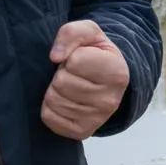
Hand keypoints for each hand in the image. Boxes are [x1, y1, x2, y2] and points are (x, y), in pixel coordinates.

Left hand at [41, 20, 130, 139]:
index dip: (72, 56)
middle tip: (74, 74)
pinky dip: (51, 106)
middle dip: (62, 74)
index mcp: (116, 73)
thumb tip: (55, 57)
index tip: (82, 59)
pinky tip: (66, 100)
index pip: (75, 61)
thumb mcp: (89, 32)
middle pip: (61, 82)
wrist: (106, 80)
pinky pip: (49, 117)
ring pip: (53, 100)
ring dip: (56, 89)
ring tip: (71, 86)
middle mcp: (110, 101)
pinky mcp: (81, 132)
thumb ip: (71, 33)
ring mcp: (96, 120)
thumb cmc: (95, 53)